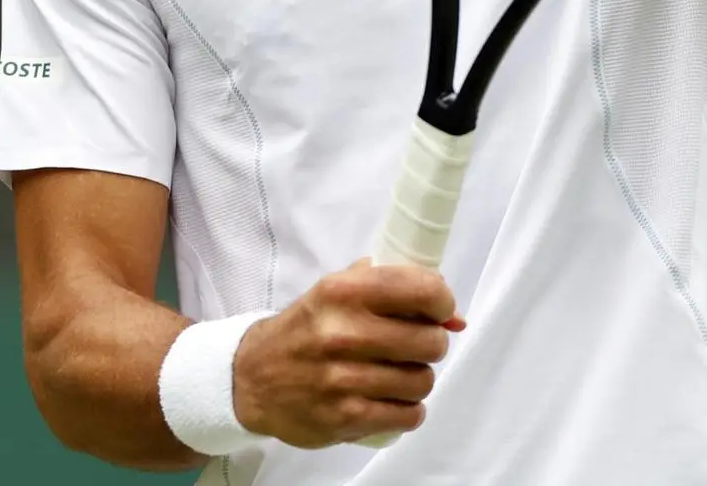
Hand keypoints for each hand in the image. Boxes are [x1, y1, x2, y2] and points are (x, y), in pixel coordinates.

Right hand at [232, 260, 464, 447]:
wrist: (252, 379)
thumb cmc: (305, 329)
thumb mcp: (337, 293)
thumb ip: (392, 291)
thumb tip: (455, 317)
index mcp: (343, 292)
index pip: (421, 290)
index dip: (442, 303)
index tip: (438, 312)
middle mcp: (342, 332)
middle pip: (429, 342)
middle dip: (431, 344)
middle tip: (414, 347)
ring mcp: (342, 379)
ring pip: (422, 382)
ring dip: (418, 379)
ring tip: (398, 375)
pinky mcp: (344, 418)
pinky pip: (407, 415)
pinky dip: (408, 410)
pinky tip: (391, 400)